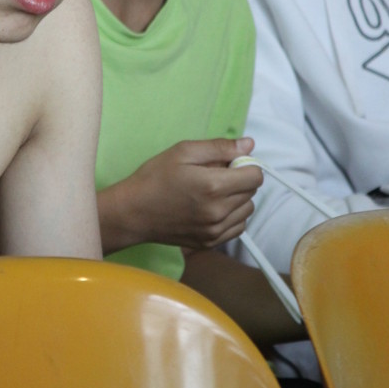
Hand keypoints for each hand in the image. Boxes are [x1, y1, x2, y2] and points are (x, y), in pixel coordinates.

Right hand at [103, 137, 261, 251]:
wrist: (133, 212)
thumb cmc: (155, 176)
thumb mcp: (184, 151)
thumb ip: (220, 147)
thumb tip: (249, 145)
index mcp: (214, 186)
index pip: (255, 176)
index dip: (246, 164)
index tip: (229, 162)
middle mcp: (219, 211)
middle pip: (252, 192)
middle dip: (240, 179)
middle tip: (216, 174)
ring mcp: (215, 231)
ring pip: (247, 210)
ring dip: (238, 198)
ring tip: (214, 192)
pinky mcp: (211, 243)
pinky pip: (238, 227)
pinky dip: (232, 215)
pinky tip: (213, 207)